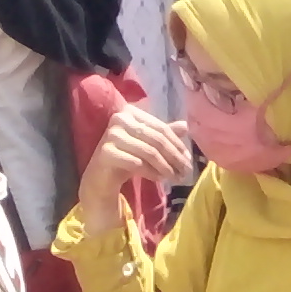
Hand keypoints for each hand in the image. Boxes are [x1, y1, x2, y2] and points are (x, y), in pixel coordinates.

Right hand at [78, 105, 194, 230]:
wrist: (101, 176)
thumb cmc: (126, 156)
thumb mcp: (147, 144)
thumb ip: (163, 134)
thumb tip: (186, 126)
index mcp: (131, 112)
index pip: (161, 128)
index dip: (177, 145)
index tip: (189, 160)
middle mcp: (119, 119)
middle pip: (156, 139)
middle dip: (174, 157)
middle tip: (185, 172)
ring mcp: (111, 135)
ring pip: (148, 152)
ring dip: (165, 167)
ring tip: (175, 177)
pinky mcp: (106, 152)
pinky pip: (136, 163)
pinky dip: (151, 172)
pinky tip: (160, 179)